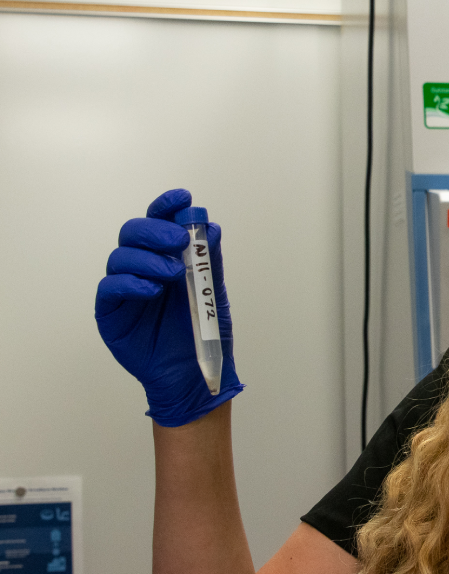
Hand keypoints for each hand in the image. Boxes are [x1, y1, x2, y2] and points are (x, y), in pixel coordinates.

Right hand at [96, 189, 243, 426]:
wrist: (194, 374)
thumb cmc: (204, 333)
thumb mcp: (214, 293)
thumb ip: (211, 261)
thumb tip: (212, 228)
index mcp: (166, 258)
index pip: (159, 223)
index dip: (166, 207)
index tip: (183, 199)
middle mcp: (141, 268)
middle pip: (133, 233)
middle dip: (156, 230)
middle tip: (179, 240)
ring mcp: (124, 289)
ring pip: (120, 257)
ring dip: (148, 258)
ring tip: (174, 273)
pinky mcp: (111, 312)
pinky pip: (110, 288)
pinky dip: (131, 283)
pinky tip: (153, 290)